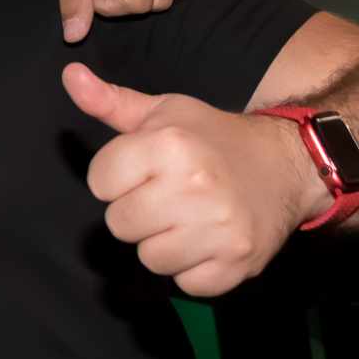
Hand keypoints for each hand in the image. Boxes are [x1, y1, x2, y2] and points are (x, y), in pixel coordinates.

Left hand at [62, 63, 328, 296]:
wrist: (288, 165)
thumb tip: (70, 75)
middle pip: (119, 224)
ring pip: (149, 258)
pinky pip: (185, 283)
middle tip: (167, 195)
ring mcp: (219, 228)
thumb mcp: (163, 111)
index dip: (116, 176)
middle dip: (136, 211)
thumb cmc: (213, 137)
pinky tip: (208, 240)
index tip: (144, 170)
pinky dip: (193, 268)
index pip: (99, 182)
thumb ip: (109, 101)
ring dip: (162, 243)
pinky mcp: (238, 262)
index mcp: (169, 144)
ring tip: (187, 218)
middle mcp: (195, 185)